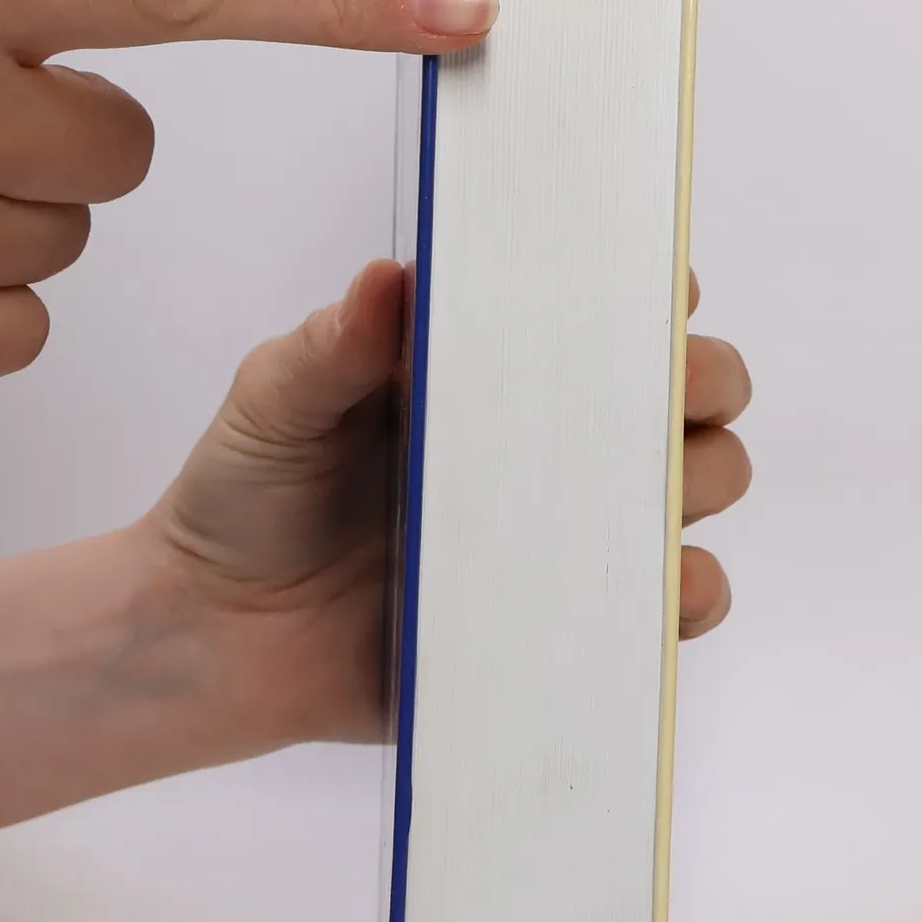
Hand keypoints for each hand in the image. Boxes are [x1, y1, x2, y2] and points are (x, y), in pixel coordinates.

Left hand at [151, 262, 752, 746]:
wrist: (217, 641)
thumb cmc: (246, 500)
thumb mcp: (274, 404)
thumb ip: (329, 346)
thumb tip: (384, 279)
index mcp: (492, 369)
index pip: (606, 309)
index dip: (655, 291)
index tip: (664, 290)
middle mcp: (550, 445)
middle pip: (689, 394)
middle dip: (704, 381)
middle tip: (667, 390)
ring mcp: (566, 536)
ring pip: (699, 489)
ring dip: (702, 481)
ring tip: (653, 492)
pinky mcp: (564, 625)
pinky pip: (668, 609)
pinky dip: (685, 594)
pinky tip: (652, 589)